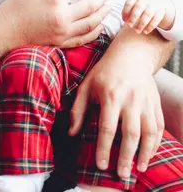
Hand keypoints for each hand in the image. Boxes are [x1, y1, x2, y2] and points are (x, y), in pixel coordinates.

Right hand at [0, 0, 109, 48]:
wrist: (5, 30)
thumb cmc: (16, 6)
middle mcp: (61, 15)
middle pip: (90, 5)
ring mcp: (63, 31)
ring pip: (91, 22)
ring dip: (102, 14)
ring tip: (109, 7)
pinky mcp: (61, 42)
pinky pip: (83, 38)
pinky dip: (94, 32)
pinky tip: (100, 26)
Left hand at [69, 29, 164, 178]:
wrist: (130, 55)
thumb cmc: (104, 71)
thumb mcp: (87, 85)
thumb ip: (78, 109)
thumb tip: (71, 133)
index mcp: (110, 95)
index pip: (107, 127)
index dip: (104, 148)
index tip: (101, 165)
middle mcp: (130, 99)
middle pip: (130, 133)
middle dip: (126, 157)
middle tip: (121, 174)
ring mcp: (145, 101)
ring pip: (148, 132)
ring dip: (144, 153)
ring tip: (138, 168)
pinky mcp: (155, 102)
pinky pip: (159, 126)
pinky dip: (156, 143)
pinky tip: (148, 154)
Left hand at [122, 0, 175, 33]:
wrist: (158, 2)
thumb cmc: (141, 6)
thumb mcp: (133, 5)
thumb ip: (128, 11)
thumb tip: (124, 19)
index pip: (129, 3)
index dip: (125, 12)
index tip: (124, 20)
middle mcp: (144, 0)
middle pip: (138, 7)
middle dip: (133, 17)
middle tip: (129, 26)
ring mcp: (153, 5)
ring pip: (147, 14)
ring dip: (142, 23)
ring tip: (137, 31)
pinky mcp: (160, 11)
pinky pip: (155, 19)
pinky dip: (150, 26)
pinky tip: (145, 31)